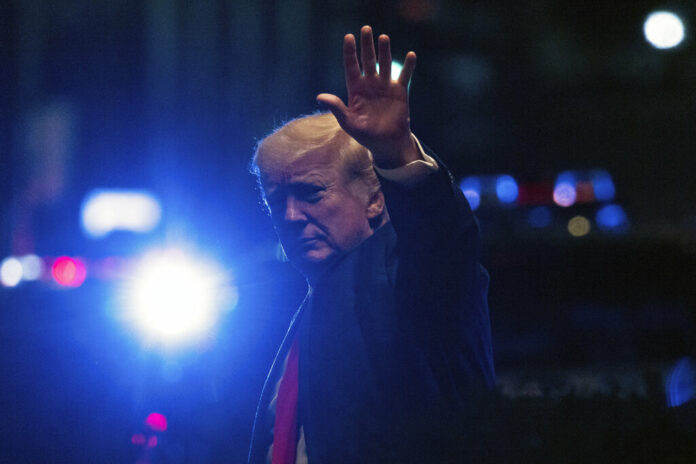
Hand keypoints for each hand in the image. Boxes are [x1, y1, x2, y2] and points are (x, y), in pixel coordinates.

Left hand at [317, 25, 419, 168]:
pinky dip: (408, 66)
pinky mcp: (400, 91)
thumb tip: (320, 96)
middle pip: (368, 60)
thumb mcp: (348, 123)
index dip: (350, 52)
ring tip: (383, 37)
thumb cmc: (365, 135)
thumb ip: (336, 108)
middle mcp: (370, 84)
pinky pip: (404, 76)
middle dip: (367, 45)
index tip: (349, 37)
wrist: (386, 143)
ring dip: (384, 51)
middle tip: (366, 29)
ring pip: (385, 64)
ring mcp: (385, 86)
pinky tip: (411, 54)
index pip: (351, 66)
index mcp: (355, 89)